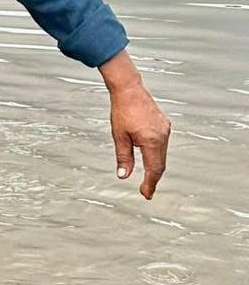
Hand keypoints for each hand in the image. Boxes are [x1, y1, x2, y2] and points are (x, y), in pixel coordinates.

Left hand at [108, 78, 170, 199]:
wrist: (129, 90)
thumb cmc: (122, 110)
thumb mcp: (119, 136)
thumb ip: (123, 157)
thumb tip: (124, 175)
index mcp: (152, 140)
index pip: (154, 168)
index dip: (150, 183)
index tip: (146, 194)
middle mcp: (162, 136)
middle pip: (160, 163)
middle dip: (153, 178)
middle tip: (146, 190)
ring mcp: (165, 129)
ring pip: (162, 154)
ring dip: (155, 166)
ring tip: (148, 178)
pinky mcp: (164, 125)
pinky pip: (162, 145)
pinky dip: (157, 154)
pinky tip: (150, 157)